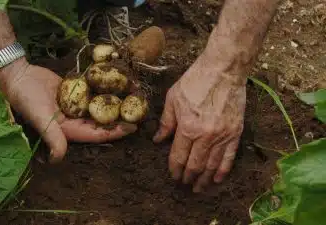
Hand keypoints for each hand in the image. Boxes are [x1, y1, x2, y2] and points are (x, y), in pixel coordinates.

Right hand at [0, 58, 136, 162]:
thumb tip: (58, 159)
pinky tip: (119, 85)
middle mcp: (74, 120)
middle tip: (140, 114)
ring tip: (134, 99)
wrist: (17, 75)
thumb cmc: (26, 97)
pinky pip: (93, 93)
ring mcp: (75, 106)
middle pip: (101, 122)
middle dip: (120, 119)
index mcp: (68, 130)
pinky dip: (105, 90)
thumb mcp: (39, 117)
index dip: (114, 132)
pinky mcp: (75, 92)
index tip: (132, 128)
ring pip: (100, 107)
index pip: (96, 133)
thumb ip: (52, 137)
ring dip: (115, 104)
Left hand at [153, 55, 245, 192]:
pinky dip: (223, 170)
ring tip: (198, 187)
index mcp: (187, 128)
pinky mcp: (235, 133)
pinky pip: (229, 157)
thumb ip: (166, 122)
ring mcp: (223, 136)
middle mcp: (205, 136)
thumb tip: (158, 140)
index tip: (173, 176)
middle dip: (188, 177)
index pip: (179, 157)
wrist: (224, 70)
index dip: (174, 170)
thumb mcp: (173, 99)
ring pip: (212, 165)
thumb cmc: (195, 81)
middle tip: (184, 184)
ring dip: (204, 179)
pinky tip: (217, 179)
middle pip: (195, 165)